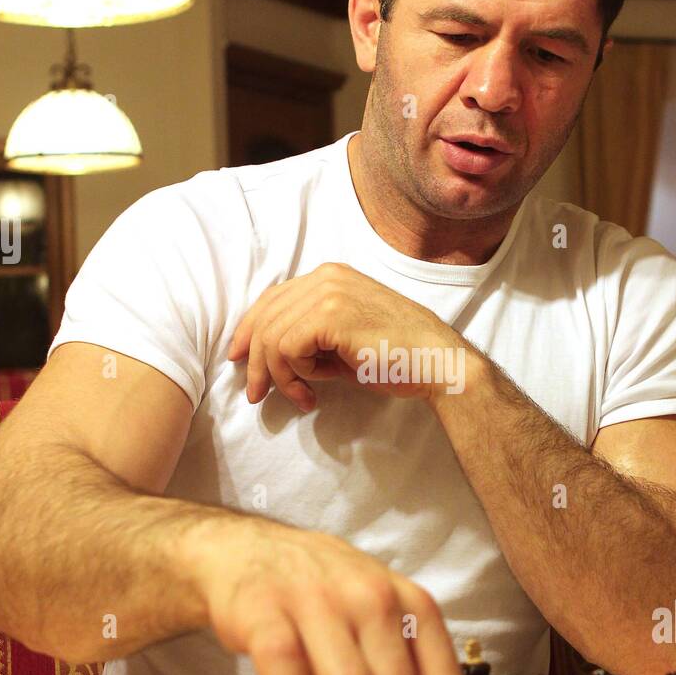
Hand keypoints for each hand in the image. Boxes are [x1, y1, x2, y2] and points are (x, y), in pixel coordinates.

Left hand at [227, 262, 467, 411]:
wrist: (436, 362)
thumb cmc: (396, 357)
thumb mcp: (344, 340)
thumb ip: (310, 338)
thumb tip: (268, 358)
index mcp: (329, 276)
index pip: (271, 300)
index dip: (248, 332)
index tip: (240, 361)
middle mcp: (325, 277)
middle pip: (265, 317)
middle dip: (255, 361)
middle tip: (256, 394)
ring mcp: (328, 292)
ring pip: (271, 336)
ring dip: (279, 376)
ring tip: (300, 398)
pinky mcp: (330, 316)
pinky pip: (287, 349)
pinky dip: (294, 375)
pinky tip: (315, 389)